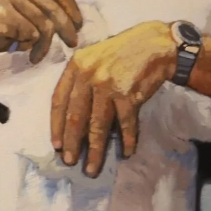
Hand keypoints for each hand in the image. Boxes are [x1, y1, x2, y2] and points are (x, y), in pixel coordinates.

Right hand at [0, 0, 83, 64]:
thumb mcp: (13, 8)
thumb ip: (35, 6)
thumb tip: (69, 19)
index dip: (70, 4)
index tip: (78, 23)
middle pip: (53, 5)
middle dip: (67, 27)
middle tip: (72, 43)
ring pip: (44, 24)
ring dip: (43, 45)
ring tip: (35, 56)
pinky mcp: (3, 13)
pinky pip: (30, 34)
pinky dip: (29, 47)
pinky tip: (19, 51)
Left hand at [50, 21, 176, 177]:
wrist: (155, 44)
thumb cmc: (122, 54)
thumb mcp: (93, 58)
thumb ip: (80, 82)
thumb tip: (71, 121)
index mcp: (76, 66)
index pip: (59, 101)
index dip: (56, 125)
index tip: (56, 144)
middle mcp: (89, 75)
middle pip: (76, 117)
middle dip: (72, 143)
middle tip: (69, 162)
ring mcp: (108, 85)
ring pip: (98, 126)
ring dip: (96, 150)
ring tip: (92, 167)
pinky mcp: (128, 94)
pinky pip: (125, 124)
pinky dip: (126, 140)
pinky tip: (126, 152)